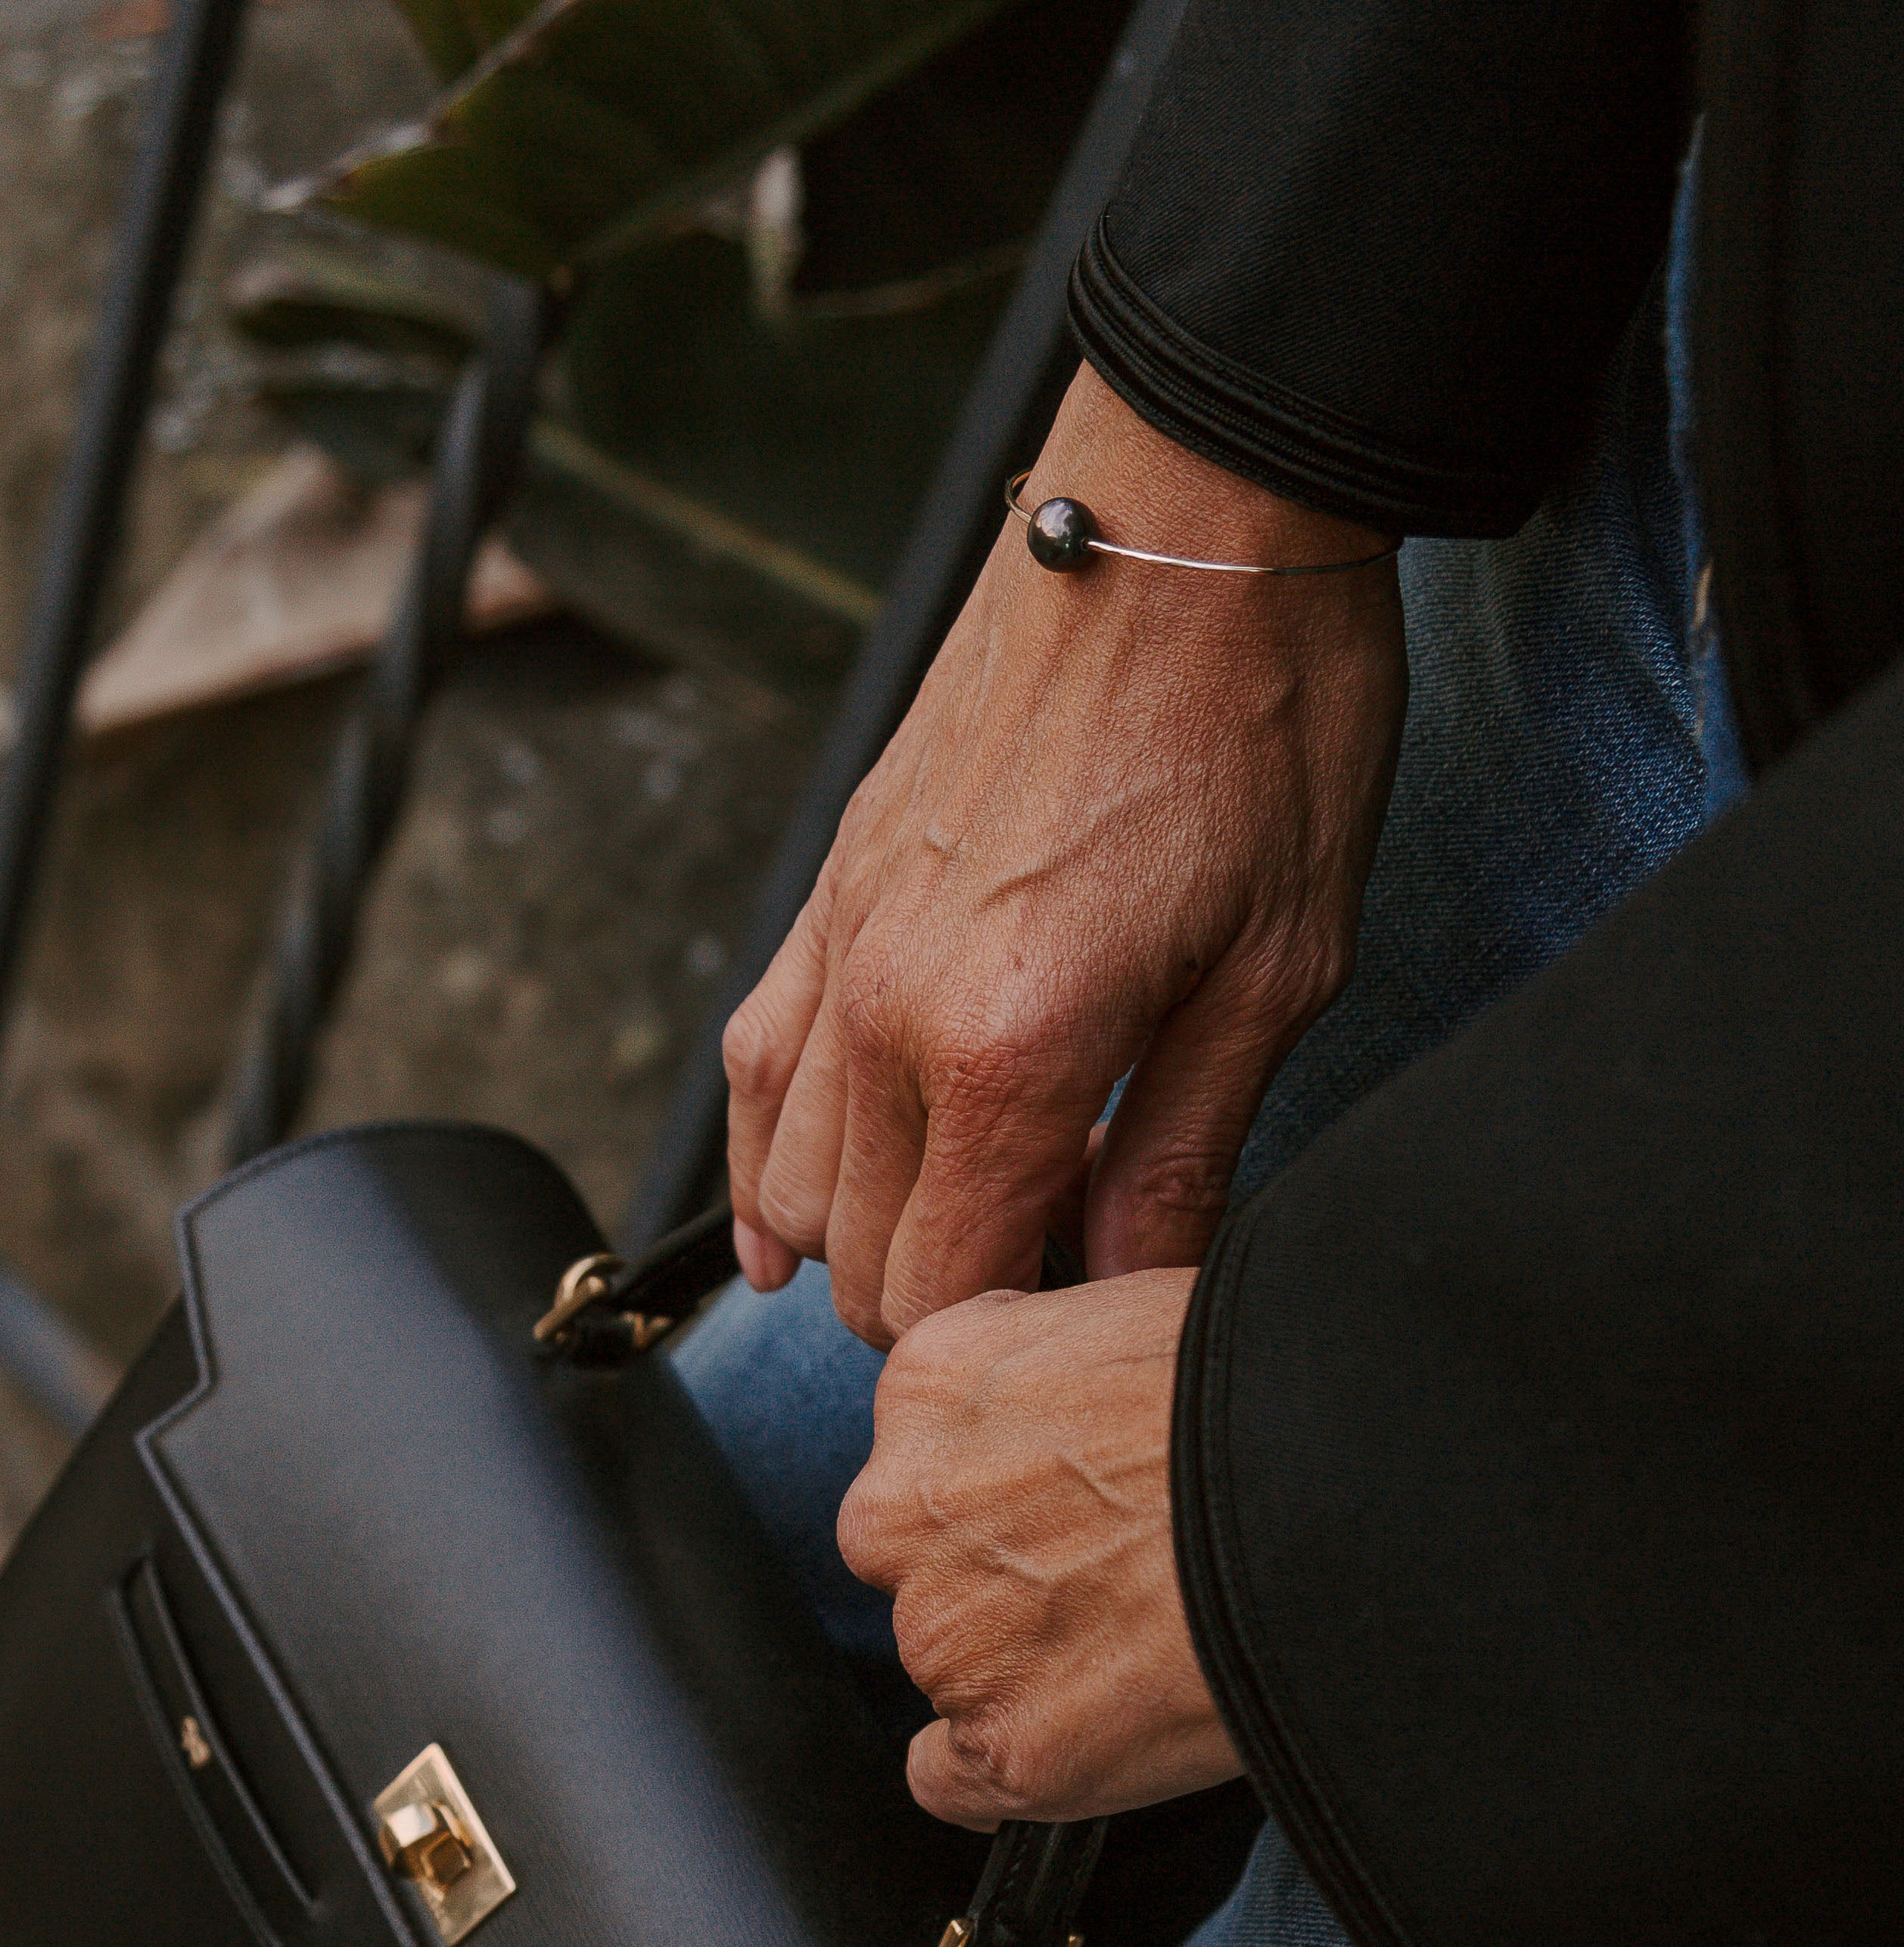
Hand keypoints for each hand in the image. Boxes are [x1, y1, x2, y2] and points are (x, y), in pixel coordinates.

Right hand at [723, 365, 1403, 1343]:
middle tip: (1061, 1270)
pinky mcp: (828, 893)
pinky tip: (797, 1218)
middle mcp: (889, 1010)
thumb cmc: (1264, 723)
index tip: (1089, 1325)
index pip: (947, 1293)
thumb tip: (1130, 1286)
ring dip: (865, 1239)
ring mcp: (842, 947)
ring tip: (974, 1222)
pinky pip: (752, 1071)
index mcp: (1006, 1047)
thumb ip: (1185, 1151)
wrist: (1191, 518)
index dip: (1016, 1340)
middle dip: (948, 1301)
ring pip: (788, 1187)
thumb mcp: (1282, 969)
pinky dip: (768, 1160)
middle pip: (858, 1262)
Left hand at [836, 1272, 1239, 1823]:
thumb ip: (1061, 1370)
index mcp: (933, 1383)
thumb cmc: (1277, 1393)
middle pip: (923, 1562)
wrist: (1352, 1505)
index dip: (1011, 1480)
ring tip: (1153, 1645)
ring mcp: (949, 1640)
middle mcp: (906, 1512)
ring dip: (1027, 1666)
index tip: (1077, 1495)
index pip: (924, 1450)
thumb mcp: (1137, 1315)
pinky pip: (957, 1782)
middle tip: (1120, 1573)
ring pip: (950, 1668)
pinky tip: (1090, 1743)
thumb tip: (1083, 1410)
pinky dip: (1016, 1773)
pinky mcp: (1004, 1748)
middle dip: (1000, 1574)